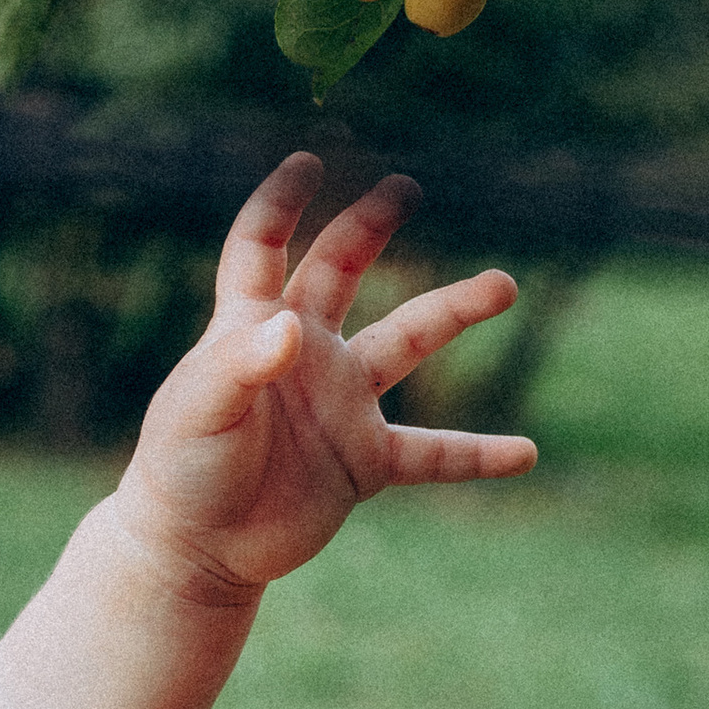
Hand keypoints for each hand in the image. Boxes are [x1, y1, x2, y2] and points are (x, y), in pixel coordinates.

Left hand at [113, 154, 534, 598]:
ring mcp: (339, 404)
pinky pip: (434, 453)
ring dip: (454, 311)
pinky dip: (478, 455)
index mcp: (250, 326)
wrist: (195, 547)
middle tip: (406, 187)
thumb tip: (292, 325)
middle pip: (339, 269)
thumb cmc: (182, 470)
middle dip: (369, 225)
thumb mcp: (200, 413)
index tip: (309, 161)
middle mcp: (303, 353)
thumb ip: (239, 366)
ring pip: (407, 341)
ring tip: (504, 284)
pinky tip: (527, 454)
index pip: (261, 246)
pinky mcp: (363, 460)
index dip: (280, 204)